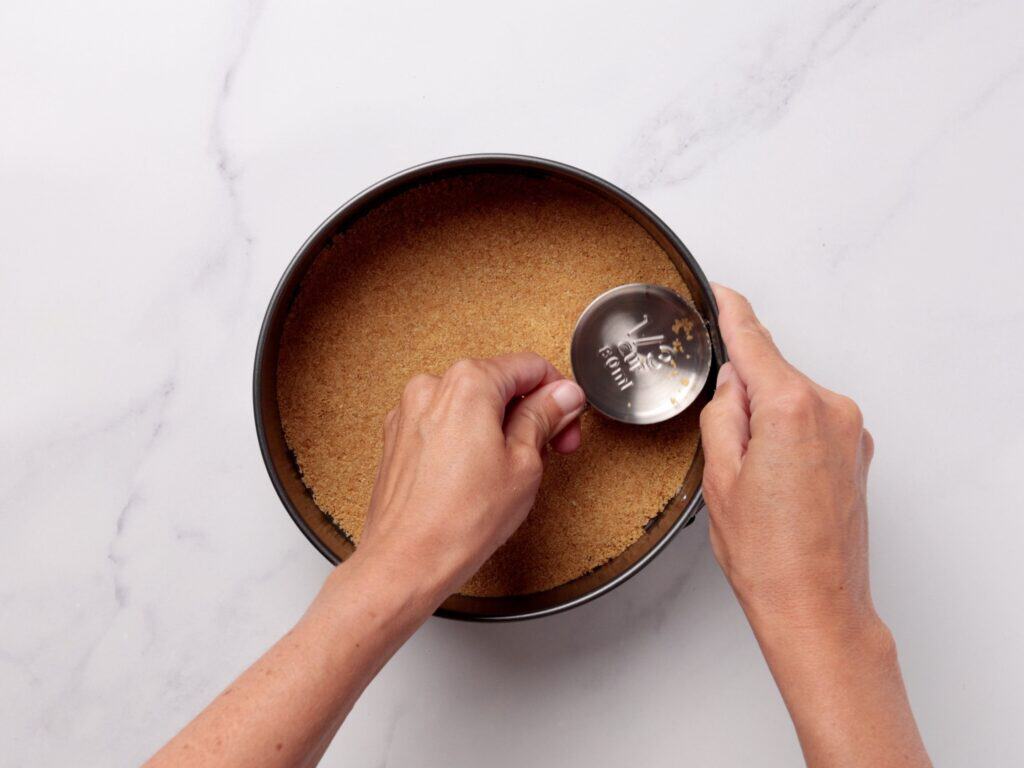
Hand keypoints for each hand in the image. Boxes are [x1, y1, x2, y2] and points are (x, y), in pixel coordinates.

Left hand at [356, 352, 586, 603]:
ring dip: (498, 428)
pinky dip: (467, 440)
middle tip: (550, 449)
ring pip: (470, 405)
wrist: (406, 561)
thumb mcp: (525, 464)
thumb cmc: (458, 521)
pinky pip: (444, 424)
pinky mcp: (398, 438)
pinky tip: (478, 475)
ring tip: (511, 471)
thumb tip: (563, 396)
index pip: (529, 366)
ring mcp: (409, 412)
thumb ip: (545, 418)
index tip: (568, 418)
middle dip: (529, 413)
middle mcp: (431, 387)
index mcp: (467, 383)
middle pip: (498, 383)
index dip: (558, 394)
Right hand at [700, 284, 928, 766]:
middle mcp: (831, 410)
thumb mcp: (720, 476)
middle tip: (725, 449)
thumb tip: (732, 383)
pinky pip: (810, 420)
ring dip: (766, 418)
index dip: (731, 313)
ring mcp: (850, 431)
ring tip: (754, 479)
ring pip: (790, 398)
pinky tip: (775, 480)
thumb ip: (723, 412)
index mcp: (792, 409)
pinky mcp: (856, 450)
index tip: (718, 292)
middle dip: (742, 393)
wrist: (816, 606)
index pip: (755, 341)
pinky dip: (787, 432)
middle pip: (772, 373)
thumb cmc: (769, 556)